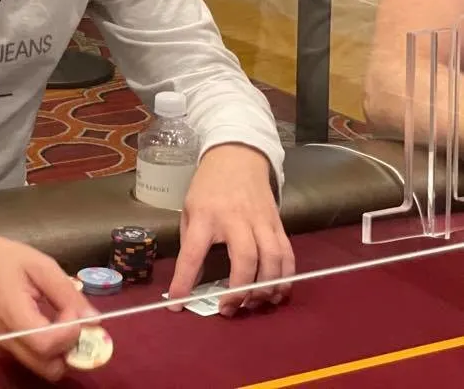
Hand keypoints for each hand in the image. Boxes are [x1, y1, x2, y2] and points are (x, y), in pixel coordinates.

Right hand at [0, 226, 97, 380]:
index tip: (72, 309)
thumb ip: (67, 293)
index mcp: (12, 313)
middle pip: (48, 367)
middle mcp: (5, 338)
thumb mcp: (40, 265)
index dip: (70, 332)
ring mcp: (1, 346)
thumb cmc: (2, 258)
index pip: (48, 345)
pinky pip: (29, 360)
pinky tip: (42, 324)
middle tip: (69, 319)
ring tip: (56, 319)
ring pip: (40, 367)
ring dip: (58, 350)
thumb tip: (94, 320)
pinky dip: (43, 350)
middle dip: (68, 348)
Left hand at [168, 144, 293, 315]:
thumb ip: (192, 242)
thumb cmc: (208, 186)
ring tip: (255, 304)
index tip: (178, 303)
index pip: (193, 252)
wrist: (237, 157)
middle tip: (229, 309)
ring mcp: (261, 221)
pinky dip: (285, 277)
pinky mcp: (278, 224)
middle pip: (245, 258)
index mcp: (205, 215)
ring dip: (266, 288)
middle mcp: (235, 219)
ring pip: (272, 259)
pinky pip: (287, 255)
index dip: (185, 279)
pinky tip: (276, 292)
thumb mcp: (189, 209)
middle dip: (240, 289)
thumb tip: (193, 280)